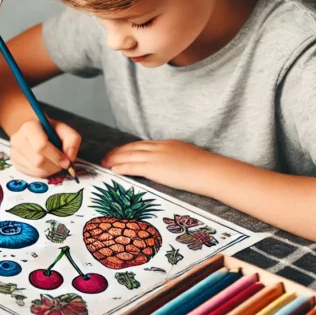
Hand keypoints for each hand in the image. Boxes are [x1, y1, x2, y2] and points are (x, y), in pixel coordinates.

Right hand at [10, 119, 80, 176]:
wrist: (34, 131)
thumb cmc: (50, 130)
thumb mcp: (64, 129)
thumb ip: (72, 140)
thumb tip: (69, 157)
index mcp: (29, 127)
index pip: (41, 146)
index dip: (56, 156)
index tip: (67, 161)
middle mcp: (17, 140)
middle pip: (38, 161)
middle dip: (54, 165)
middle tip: (61, 162)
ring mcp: (14, 153)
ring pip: (36, 170)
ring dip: (50, 170)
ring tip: (53, 161)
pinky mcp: (15, 163)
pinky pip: (32, 175)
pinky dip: (43, 172)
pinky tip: (45, 165)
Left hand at [102, 140, 220, 191]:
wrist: (210, 171)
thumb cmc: (205, 168)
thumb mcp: (188, 157)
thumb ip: (177, 159)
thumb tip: (174, 166)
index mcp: (167, 144)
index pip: (143, 144)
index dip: (129, 148)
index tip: (120, 151)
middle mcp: (159, 147)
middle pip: (132, 148)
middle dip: (118, 152)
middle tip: (106, 156)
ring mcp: (155, 157)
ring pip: (129, 156)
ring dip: (115, 159)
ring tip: (105, 163)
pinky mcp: (154, 168)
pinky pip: (132, 166)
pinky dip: (121, 168)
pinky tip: (113, 170)